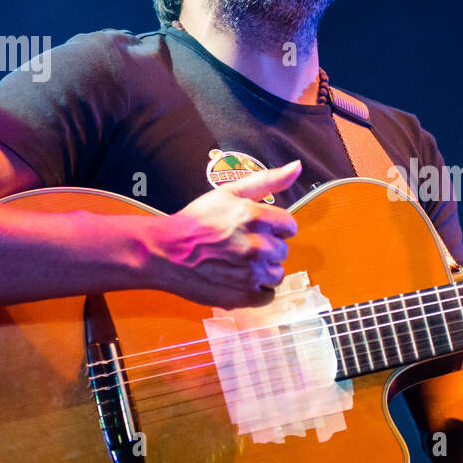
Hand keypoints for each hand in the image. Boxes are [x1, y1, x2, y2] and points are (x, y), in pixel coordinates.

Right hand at [149, 160, 301, 307]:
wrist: (166, 253)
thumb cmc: (196, 221)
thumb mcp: (229, 192)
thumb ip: (268, 180)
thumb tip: (297, 167)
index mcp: (257, 218)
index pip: (290, 226)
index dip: (275, 228)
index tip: (258, 230)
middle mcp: (259, 246)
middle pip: (282, 251)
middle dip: (266, 249)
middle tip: (240, 246)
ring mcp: (252, 273)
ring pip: (276, 274)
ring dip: (263, 270)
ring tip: (238, 264)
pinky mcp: (244, 296)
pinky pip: (267, 295)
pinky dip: (256, 290)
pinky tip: (237, 280)